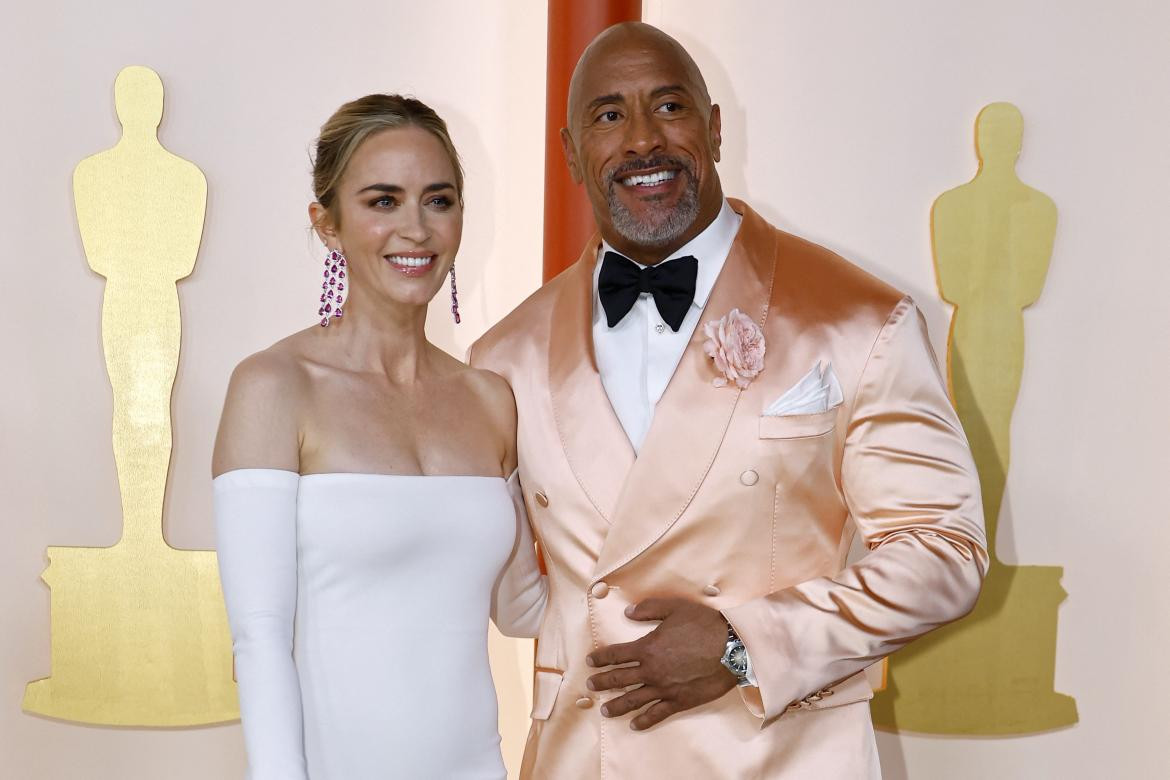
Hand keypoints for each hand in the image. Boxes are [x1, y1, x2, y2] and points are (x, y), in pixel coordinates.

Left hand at [586, 598, 736, 729]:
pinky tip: (635, 724)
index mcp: (648, 648)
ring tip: (605, 710)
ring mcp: (664, 688)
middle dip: (602, 682)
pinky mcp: (679, 701)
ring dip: (617, 705)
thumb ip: (649, 609)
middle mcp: (651, 670)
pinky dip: (644, 720)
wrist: (731, 648)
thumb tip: (628, 612)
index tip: (590, 661)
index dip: (600, 658)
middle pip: (619, 678)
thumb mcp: (674, 608)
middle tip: (590, 685)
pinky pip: (657, 714)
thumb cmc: (704, 625)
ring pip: (633, 700)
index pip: (616, 654)